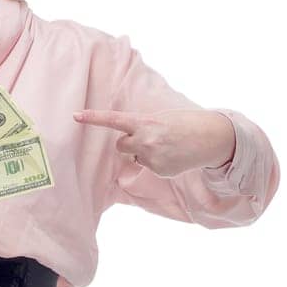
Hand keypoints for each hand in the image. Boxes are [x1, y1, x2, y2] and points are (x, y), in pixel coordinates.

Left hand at [72, 107, 234, 177]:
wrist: (210, 138)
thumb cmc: (185, 124)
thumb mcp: (161, 119)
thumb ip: (142, 127)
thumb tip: (129, 144)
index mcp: (144, 122)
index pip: (113, 119)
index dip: (93, 118)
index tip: (75, 116)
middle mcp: (145, 140)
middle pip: (120, 145)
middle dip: (129, 143)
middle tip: (148, 138)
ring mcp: (151, 158)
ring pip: (136, 157)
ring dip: (145, 153)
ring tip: (167, 146)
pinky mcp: (159, 171)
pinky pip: (150, 167)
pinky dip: (159, 163)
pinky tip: (174, 157)